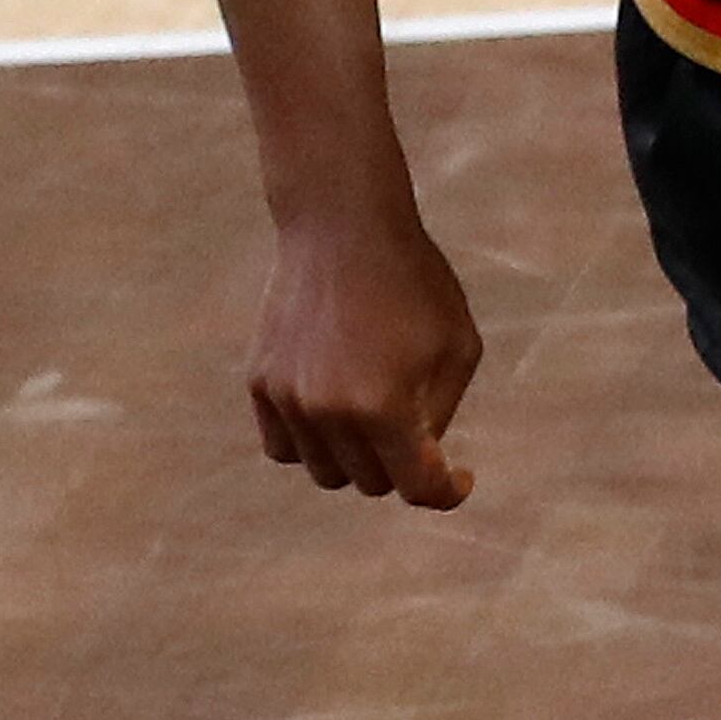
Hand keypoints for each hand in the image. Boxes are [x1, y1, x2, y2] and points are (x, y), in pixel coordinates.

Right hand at [249, 207, 482, 506]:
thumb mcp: (458, 348)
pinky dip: (312, 445)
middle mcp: (329, 413)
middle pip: (371, 482)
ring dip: (356, 458)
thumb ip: (442, 414)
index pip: (417, 487)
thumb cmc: (415, 284)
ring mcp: (288, 400)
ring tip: (378, 418)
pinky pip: (284, 447)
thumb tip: (421, 458)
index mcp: (385, 408)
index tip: (460, 477)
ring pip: (325, 471)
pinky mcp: (260, 384)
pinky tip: (336, 416)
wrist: (342, 228)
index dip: (447, 491)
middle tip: (420, 429)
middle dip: (402, 465)